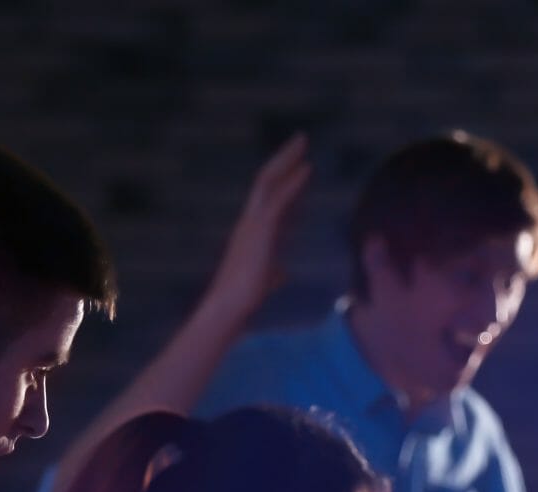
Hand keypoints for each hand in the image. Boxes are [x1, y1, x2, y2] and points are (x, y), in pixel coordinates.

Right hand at [201, 133, 311, 325]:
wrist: (230, 306)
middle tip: (301, 139)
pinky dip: (293, 182)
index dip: (288, 180)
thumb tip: (282, 272)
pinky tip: (307, 169)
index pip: (272, 198)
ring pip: (269, 181)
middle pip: (267, 179)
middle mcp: (250, 220)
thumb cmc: (244, 298)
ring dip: (288, 160)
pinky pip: (278, 199)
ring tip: (303, 142)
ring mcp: (253, 222)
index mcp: (253, 230)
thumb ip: (274, 271)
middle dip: (284, 158)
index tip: (303, 166)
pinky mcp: (260, 230)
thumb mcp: (265, 279)